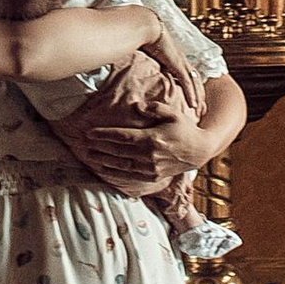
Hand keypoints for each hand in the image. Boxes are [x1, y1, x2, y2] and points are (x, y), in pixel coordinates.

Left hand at [59, 101, 199, 194]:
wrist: (199, 150)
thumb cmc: (184, 128)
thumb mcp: (172, 113)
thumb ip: (153, 108)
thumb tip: (135, 106)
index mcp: (153, 138)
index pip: (123, 137)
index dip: (104, 135)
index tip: (90, 133)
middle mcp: (150, 156)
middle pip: (118, 152)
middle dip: (100, 148)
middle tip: (84, 144)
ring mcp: (151, 169)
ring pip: (122, 166)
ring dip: (104, 162)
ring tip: (90, 156)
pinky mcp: (153, 177)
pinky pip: (130, 177)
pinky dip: (116, 174)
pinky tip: (105, 170)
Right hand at [140, 32, 207, 121]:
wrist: (147, 29)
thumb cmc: (145, 40)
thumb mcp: (149, 57)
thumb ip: (150, 65)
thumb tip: (141, 72)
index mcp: (177, 59)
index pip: (189, 76)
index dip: (193, 88)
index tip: (194, 100)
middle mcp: (182, 61)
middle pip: (196, 81)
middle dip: (200, 96)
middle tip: (201, 110)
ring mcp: (181, 63)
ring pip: (195, 84)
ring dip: (198, 98)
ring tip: (200, 111)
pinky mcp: (178, 65)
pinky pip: (187, 83)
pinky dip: (191, 94)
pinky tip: (193, 105)